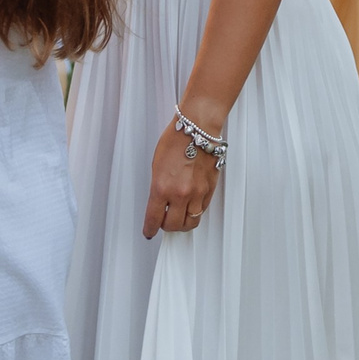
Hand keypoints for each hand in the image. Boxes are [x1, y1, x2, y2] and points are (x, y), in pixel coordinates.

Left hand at [142, 114, 219, 237]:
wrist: (198, 128)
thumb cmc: (176, 139)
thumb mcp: (156, 165)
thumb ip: (158, 188)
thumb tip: (159, 203)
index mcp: (161, 187)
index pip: (153, 219)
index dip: (149, 229)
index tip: (149, 232)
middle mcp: (180, 194)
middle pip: (173, 226)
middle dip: (165, 227)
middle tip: (163, 222)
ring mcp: (197, 193)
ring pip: (190, 222)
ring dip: (182, 223)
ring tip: (178, 216)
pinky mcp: (210, 190)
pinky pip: (202, 210)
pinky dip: (194, 211)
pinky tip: (190, 205)